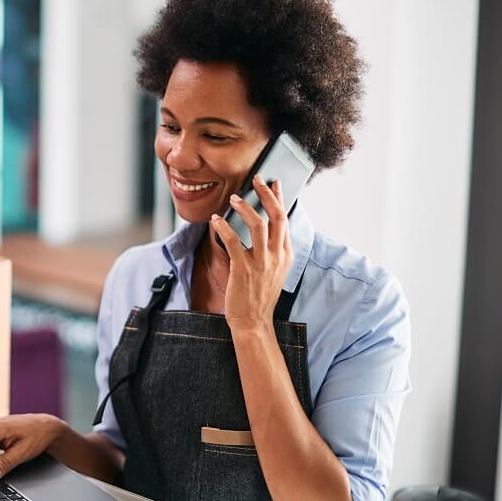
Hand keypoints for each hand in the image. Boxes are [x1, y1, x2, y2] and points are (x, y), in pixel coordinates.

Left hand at [209, 174, 293, 329]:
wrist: (253, 321)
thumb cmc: (259, 295)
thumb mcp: (274, 270)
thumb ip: (273, 249)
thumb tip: (264, 226)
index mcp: (286, 254)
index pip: (285, 219)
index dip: (279, 198)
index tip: (274, 183)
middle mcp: (277, 255)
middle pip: (276, 216)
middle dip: (266, 194)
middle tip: (257, 178)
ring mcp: (262, 262)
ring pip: (257, 224)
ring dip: (244, 207)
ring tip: (233, 198)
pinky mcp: (243, 269)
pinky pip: (234, 241)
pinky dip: (223, 227)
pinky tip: (215, 221)